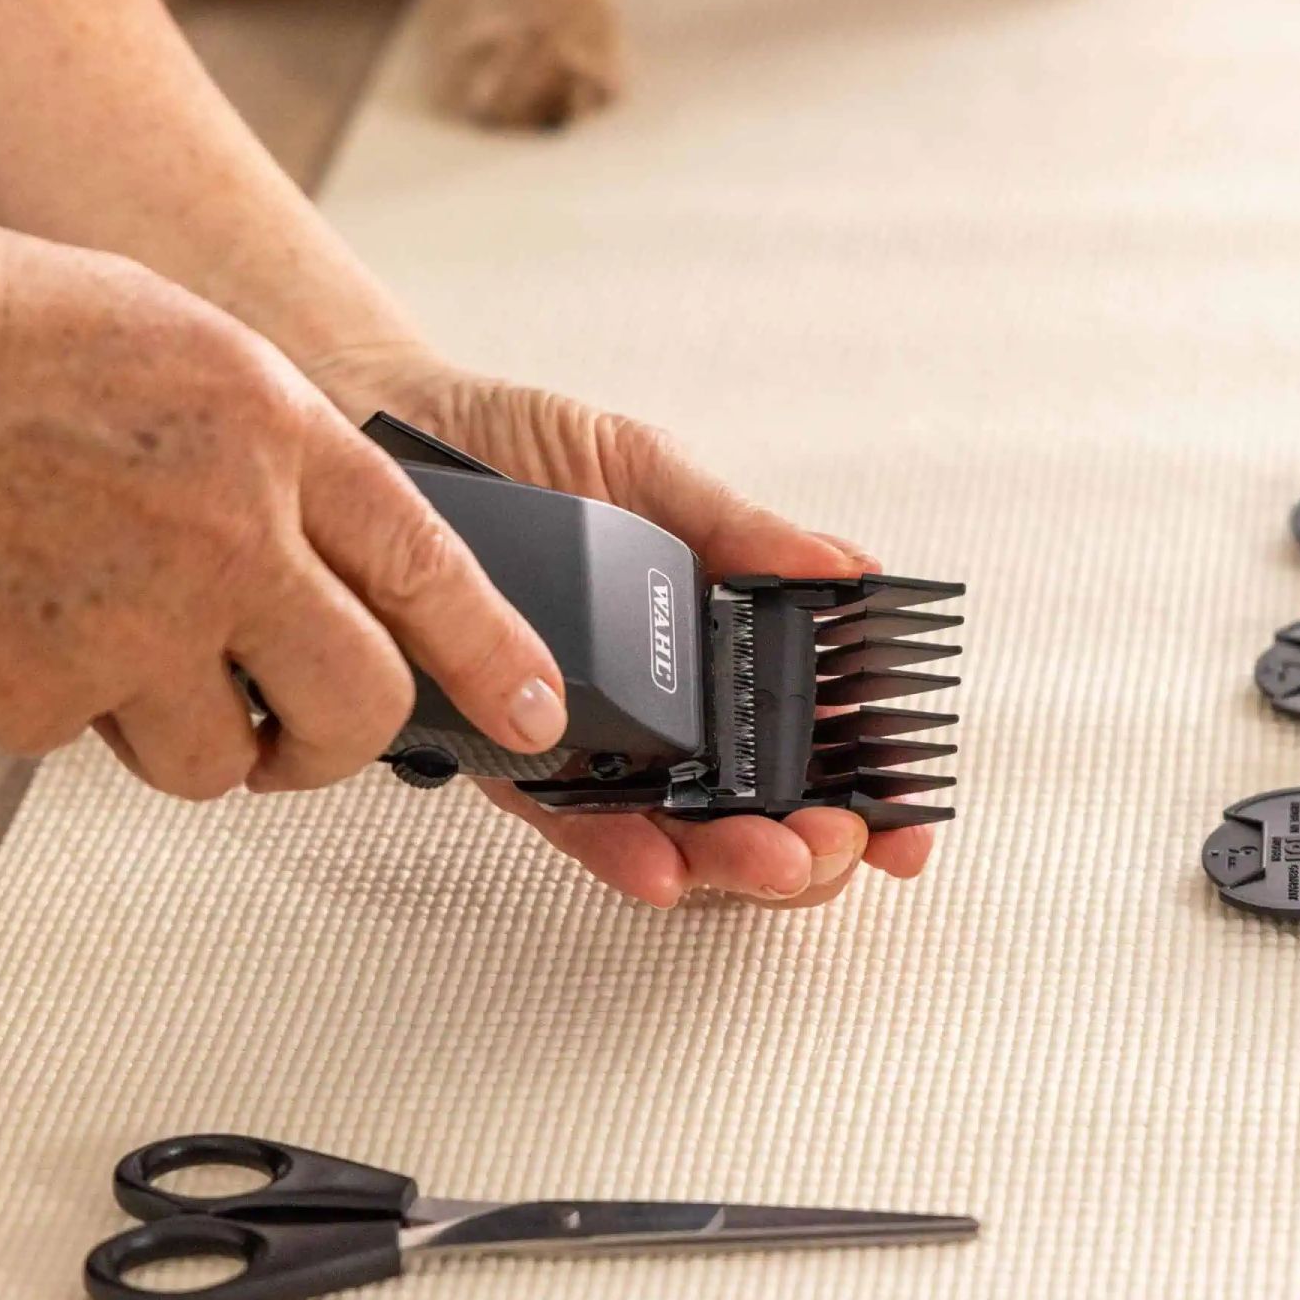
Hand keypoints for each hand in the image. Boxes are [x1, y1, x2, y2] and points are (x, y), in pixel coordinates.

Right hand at [0, 218, 568, 797]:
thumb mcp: (191, 347)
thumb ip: (281, 454)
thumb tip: (337, 562)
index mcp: (279, 432)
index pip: (435, 571)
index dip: (497, 658)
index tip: (532, 714)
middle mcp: (230, 536)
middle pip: (361, 706)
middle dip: (349, 741)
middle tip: (313, 729)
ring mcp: (134, 626)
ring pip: (225, 760)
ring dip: (197, 733)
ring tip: (129, 649)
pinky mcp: (36, 694)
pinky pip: (96, 747)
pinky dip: (73, 710)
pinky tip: (28, 619)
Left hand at [302, 344, 938, 909]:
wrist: (389, 431)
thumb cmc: (518, 446)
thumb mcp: (647, 470)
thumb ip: (740, 529)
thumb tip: (842, 566)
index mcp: (714, 640)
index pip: (809, 737)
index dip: (870, 789)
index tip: (909, 820)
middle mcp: (660, 705)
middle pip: (756, 808)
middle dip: (812, 844)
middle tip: (840, 840)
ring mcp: (590, 737)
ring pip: (677, 835)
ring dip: (731, 862)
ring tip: (772, 861)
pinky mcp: (509, 753)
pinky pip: (570, 821)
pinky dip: (621, 852)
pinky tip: (660, 867)